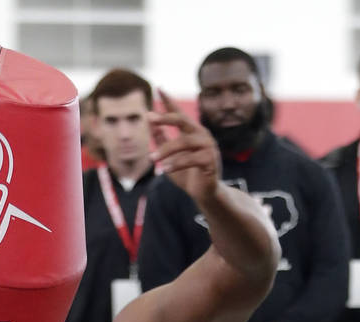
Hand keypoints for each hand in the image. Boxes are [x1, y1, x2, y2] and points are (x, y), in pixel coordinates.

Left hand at [149, 89, 220, 203]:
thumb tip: (149, 122)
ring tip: (151, 159)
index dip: (169, 101)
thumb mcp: (169, 157)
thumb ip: (161, 140)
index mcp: (191, 132)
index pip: (179, 113)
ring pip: (183, 142)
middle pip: (182, 120)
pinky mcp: (210, 160)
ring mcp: (208, 146)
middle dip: (165, 118)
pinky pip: (190, 159)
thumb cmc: (187, 175)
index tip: (159, 88)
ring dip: (165, 150)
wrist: (203, 194)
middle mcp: (201, 135)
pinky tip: (164, 170)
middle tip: (149, 118)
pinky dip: (175, 164)